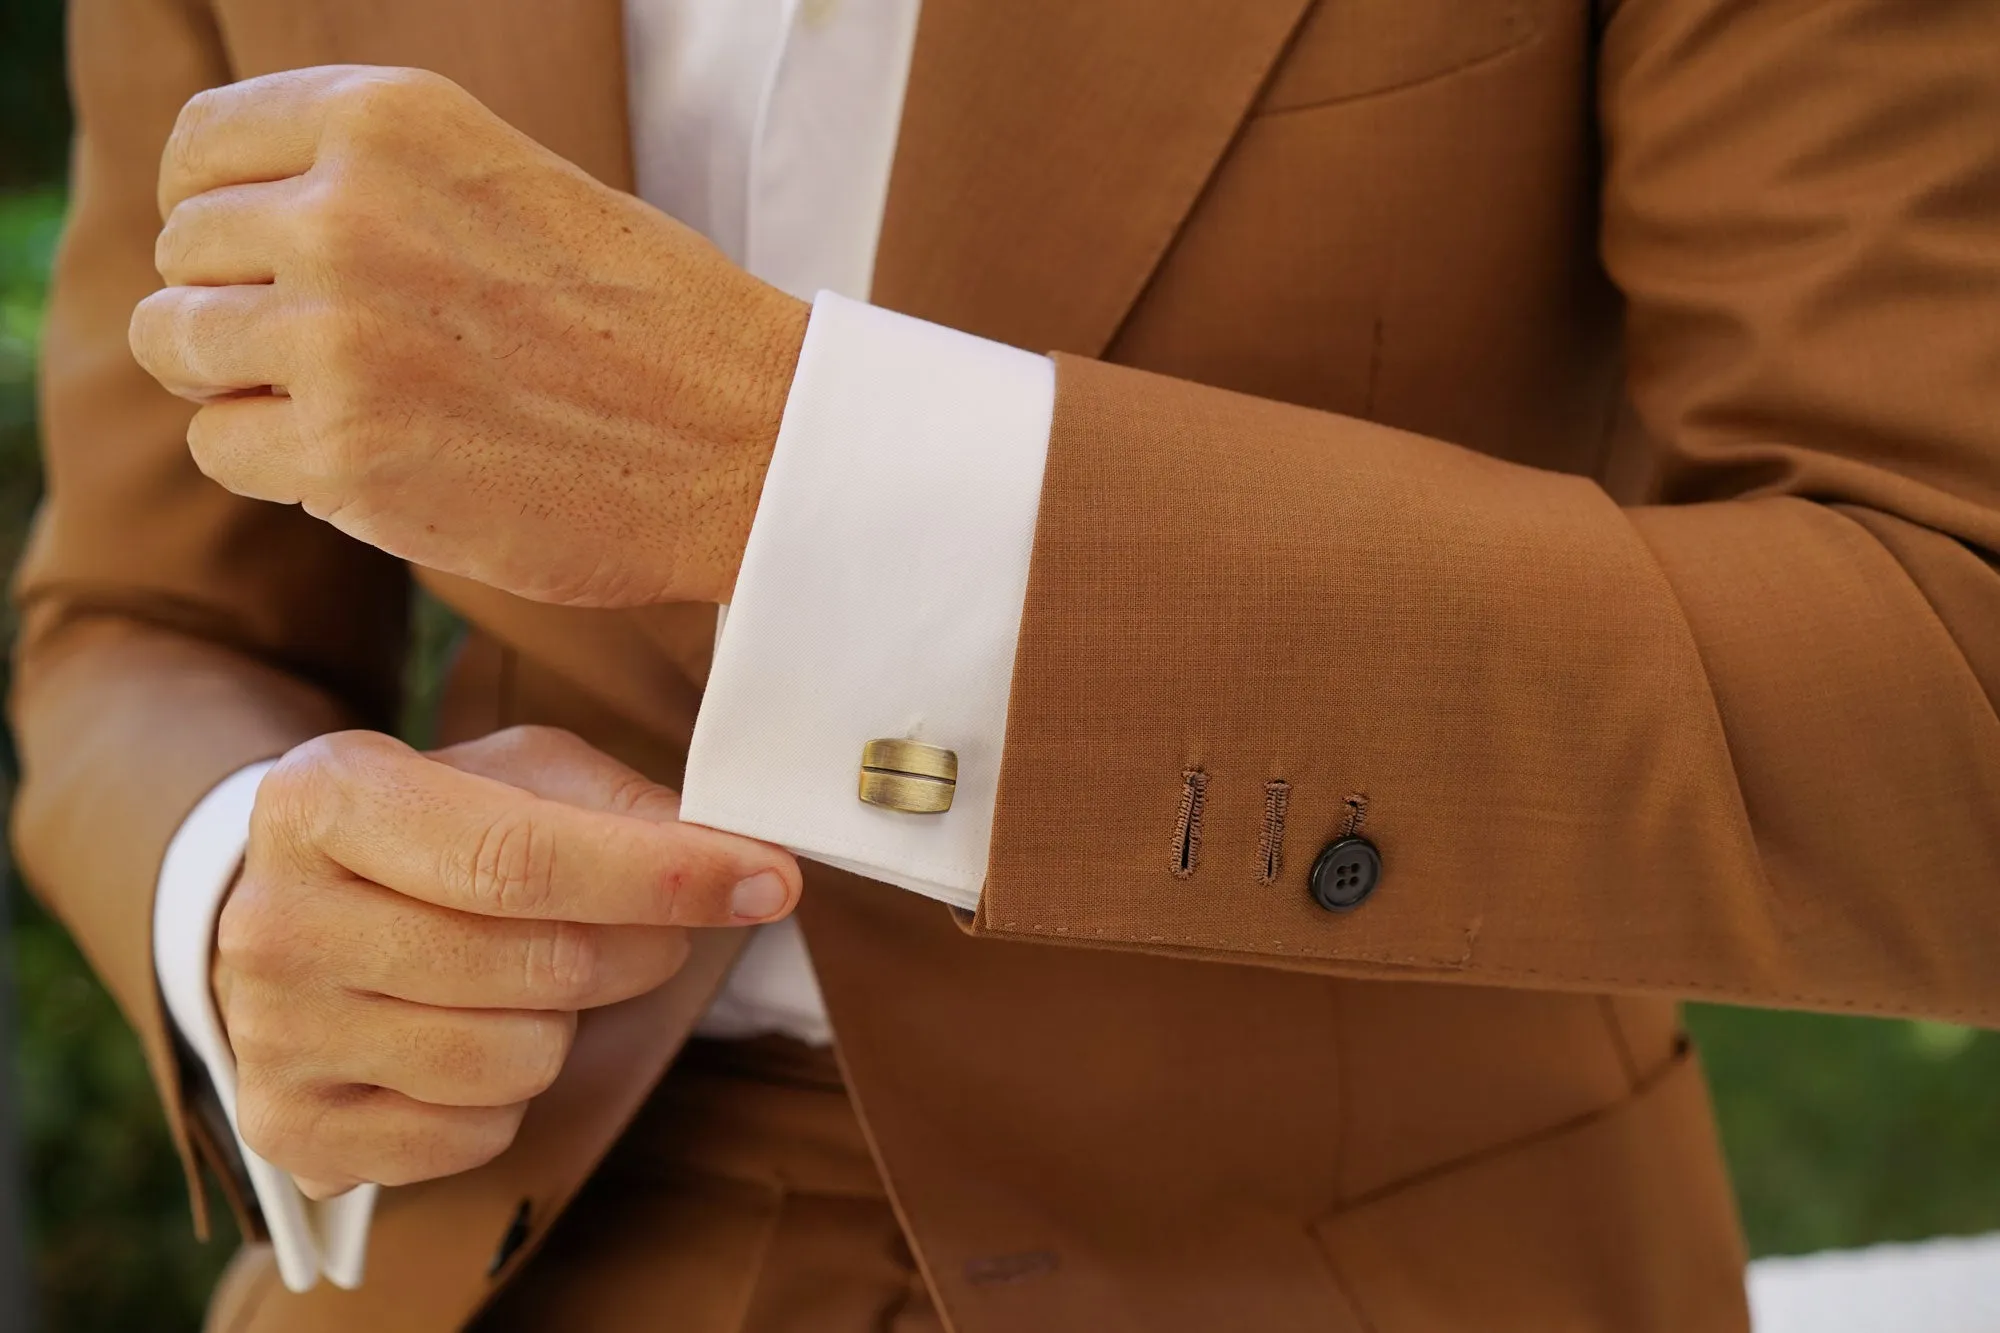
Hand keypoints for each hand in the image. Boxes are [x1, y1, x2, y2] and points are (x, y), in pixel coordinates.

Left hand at [129, 65, 809, 607]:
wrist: (748, 441)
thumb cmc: (649, 320)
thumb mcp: (509, 181)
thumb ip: (376, 183)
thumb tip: (238, 227)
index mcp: (389, 120)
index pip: (204, 150)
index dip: (219, 213)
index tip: (263, 263)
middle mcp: (345, 211)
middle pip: (186, 254)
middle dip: (241, 307)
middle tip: (339, 355)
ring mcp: (338, 336)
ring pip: (178, 345)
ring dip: (247, 383)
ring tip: (353, 405)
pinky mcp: (345, 453)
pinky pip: (222, 445)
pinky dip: (278, 462)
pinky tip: (371, 461)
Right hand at [211, 726, 799, 1197]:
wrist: (288, 914)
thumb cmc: (428, 833)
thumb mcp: (511, 775)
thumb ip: (617, 804)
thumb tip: (737, 858)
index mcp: (325, 799)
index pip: (517, 857)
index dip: (661, 876)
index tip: (768, 879)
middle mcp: (275, 919)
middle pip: (536, 963)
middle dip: (642, 946)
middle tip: (657, 928)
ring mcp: (272, 1034)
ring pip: (515, 1059)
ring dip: (568, 1022)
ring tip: (536, 977)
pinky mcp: (289, 1130)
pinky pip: (475, 1133)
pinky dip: (510, 1094)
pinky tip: (475, 1034)